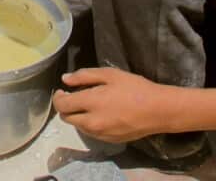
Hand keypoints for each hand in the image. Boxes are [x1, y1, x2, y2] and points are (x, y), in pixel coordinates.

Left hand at [53, 67, 173, 142]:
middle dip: (65, 107)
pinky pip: (91, 133)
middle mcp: (92, 122)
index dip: (58, 97)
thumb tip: (65, 79)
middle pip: (66, 118)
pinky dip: (89, 123)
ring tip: (88, 105)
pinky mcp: (108, 141)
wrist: (158, 110)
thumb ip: (84, 76)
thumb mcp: (110, 75)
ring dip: (77, 116)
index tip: (62, 90)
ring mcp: (100, 134)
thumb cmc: (135, 88)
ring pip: (78, 127)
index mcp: (91, 103)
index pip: (62, 105)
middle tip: (73, 96)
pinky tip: (100, 114)